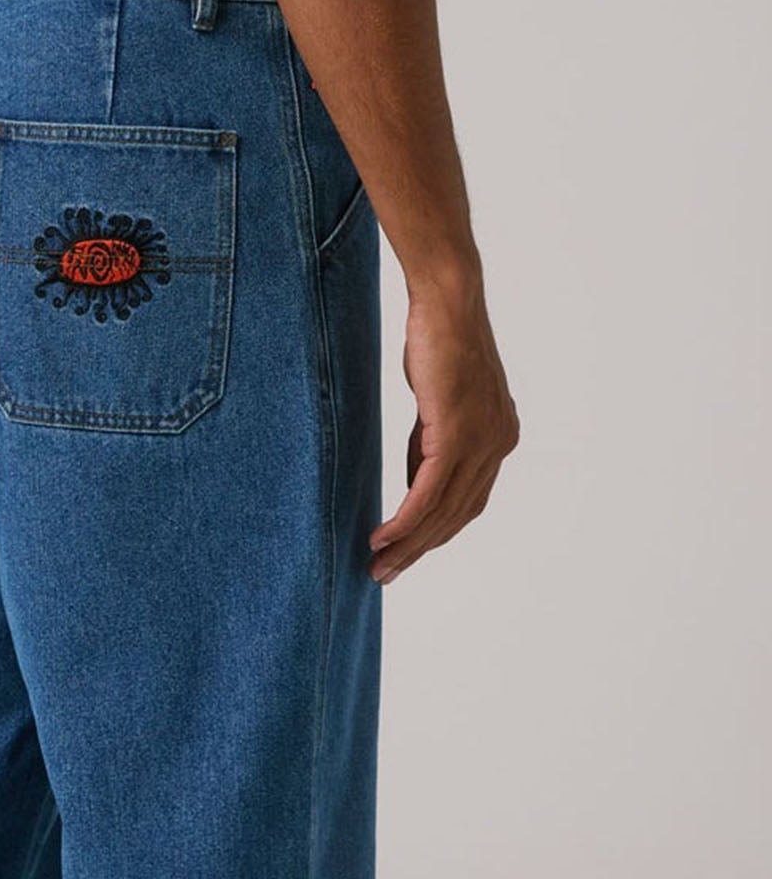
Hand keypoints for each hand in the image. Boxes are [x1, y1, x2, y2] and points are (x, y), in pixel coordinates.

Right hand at [369, 278, 518, 583]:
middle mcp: (498, 444)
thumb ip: (430, 446)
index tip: (405, 555)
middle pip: (456, 516)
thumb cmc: (436, 342)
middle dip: (419, 551)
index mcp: (499, 438)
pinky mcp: (456, 435)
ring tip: (379, 567)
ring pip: (442, 512)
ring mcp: (482, 441)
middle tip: (386, 575)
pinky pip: (428, 493)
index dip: (435, 534)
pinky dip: (405, 522)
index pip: (467, 503)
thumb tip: (414, 485)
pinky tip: (383, 539)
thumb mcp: (436, 404)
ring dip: (408, 545)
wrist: (446, 303)